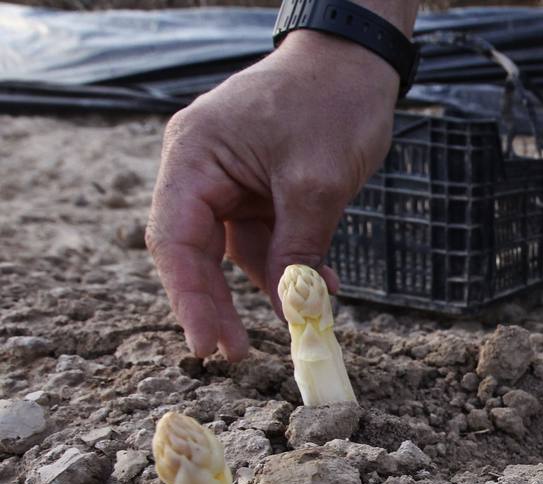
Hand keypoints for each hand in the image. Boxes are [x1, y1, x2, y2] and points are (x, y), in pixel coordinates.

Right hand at [147, 32, 398, 359]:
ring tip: (306, 321)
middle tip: (239, 356)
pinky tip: (324, 290)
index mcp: (194, 156)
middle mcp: (200, 169)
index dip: (191, 299)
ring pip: (236, 251)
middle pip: (197, 252)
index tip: (211, 345)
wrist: (358, 63)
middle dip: (220, 304)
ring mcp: (229, 180)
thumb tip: (288, 308)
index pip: (177, 240)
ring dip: (271, 287)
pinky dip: (292, 266)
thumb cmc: (332, 104)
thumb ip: (297, 248)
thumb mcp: (317, 183)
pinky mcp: (260, 189)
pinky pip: (268, 239)